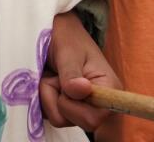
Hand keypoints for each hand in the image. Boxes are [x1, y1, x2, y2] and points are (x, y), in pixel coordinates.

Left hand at [39, 11, 120, 132]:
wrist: (59, 32)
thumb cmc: (68, 38)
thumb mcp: (68, 52)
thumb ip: (72, 74)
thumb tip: (81, 91)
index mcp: (108, 91)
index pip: (94, 119)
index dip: (74, 107)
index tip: (67, 86)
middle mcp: (99, 104)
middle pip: (73, 121)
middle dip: (57, 98)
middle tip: (55, 76)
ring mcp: (83, 107)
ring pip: (58, 118)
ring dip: (48, 95)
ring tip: (52, 75)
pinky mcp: (69, 107)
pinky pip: (51, 114)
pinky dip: (45, 97)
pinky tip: (50, 81)